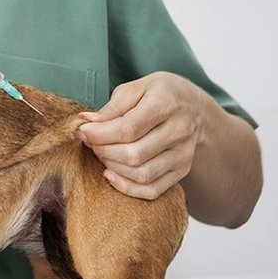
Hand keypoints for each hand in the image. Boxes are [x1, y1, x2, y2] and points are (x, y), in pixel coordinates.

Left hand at [76, 72, 217, 199]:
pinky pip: (152, 190)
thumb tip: (88, 122)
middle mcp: (180, 130)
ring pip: (142, 174)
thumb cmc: (159, 95)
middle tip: (91, 142)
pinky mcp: (182, 171)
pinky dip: (127, 188)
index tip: (82, 131)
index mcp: (167, 104)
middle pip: (134, 154)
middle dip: (103, 151)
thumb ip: (113, 106)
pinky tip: (111, 174)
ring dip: (113, 168)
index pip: (128, 129)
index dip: (99, 134)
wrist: (195, 108)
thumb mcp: (137, 88)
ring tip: (102, 153)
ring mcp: (184, 154)